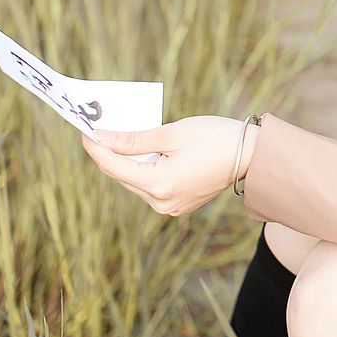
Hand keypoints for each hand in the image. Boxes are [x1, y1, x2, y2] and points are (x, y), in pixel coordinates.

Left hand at [80, 115, 258, 215]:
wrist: (251, 155)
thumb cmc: (215, 138)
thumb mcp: (172, 133)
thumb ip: (133, 139)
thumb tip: (100, 137)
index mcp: (160, 185)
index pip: (113, 167)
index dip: (96, 148)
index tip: (84, 130)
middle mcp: (162, 203)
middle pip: (123, 177)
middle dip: (110, 153)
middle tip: (102, 129)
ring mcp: (171, 207)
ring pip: (136, 183)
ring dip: (128, 162)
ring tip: (123, 137)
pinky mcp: (179, 205)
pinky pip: (151, 187)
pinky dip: (145, 169)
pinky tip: (145, 152)